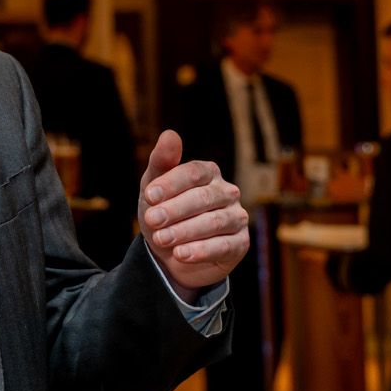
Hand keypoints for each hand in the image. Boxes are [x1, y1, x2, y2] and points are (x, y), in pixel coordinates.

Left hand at [138, 130, 248, 297]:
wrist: (171, 256)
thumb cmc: (164, 215)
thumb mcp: (154, 190)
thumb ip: (161, 162)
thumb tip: (170, 134)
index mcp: (208, 173)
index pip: (194, 172)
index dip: (171, 183)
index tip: (149, 195)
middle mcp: (227, 192)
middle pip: (203, 198)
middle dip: (175, 209)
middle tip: (152, 220)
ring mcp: (237, 217)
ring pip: (214, 222)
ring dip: (185, 231)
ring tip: (161, 239)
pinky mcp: (240, 243)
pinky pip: (223, 246)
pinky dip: (201, 251)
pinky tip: (180, 255)